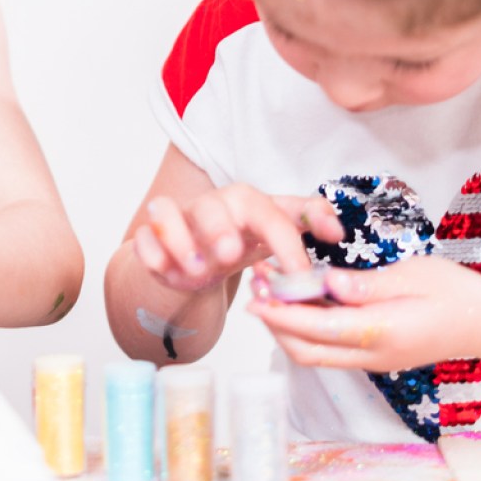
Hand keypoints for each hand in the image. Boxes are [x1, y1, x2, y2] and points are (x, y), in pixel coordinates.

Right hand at [134, 184, 342, 292]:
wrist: (197, 254)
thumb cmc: (241, 238)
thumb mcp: (276, 229)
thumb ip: (307, 221)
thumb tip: (336, 228)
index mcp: (246, 203)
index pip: (269, 214)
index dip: (286, 243)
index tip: (301, 276)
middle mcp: (210, 206)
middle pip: (211, 205)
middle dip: (219, 228)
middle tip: (228, 253)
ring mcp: (176, 220)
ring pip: (168, 212)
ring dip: (181, 241)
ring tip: (196, 270)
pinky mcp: (150, 238)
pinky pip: (143, 239)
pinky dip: (151, 253)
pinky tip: (164, 270)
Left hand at [248, 255, 480, 371]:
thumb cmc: (453, 291)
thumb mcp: (411, 275)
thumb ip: (365, 284)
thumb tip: (325, 282)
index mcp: (381, 333)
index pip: (317, 328)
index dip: (281, 314)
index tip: (254, 296)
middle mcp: (372, 354)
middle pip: (306, 350)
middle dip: (274, 323)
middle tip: (255, 288)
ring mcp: (372, 358)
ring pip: (315, 352)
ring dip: (286, 325)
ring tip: (268, 288)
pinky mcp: (373, 353)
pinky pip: (329, 346)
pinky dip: (306, 326)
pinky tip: (296, 297)